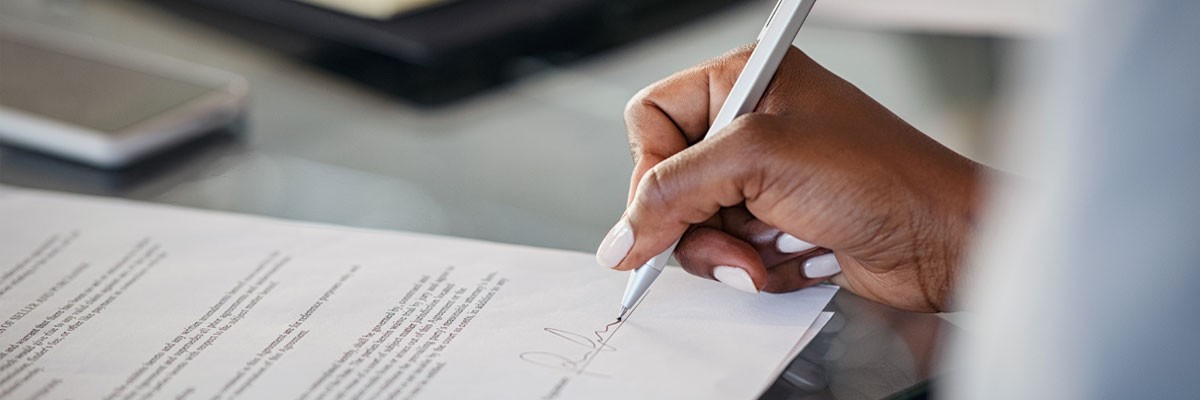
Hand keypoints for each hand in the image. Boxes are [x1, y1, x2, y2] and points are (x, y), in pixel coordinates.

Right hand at [594, 46, 983, 311]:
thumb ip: (674, 190)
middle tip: (728, 238)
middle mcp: (749, 127)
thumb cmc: (881, 176)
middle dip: (693, 222)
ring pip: (693, 226)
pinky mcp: (777, 225)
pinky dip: (752, 268)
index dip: (649, 169)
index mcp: (743, 82)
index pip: (652, 119)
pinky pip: (728, 254)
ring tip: (768, 253)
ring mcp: (763, 179)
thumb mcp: (759, 161)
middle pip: (667, 181)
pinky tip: (791, 260)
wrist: (943, 239)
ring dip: (726, 252)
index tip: (655, 213)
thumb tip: (621, 234)